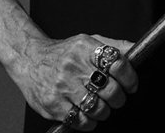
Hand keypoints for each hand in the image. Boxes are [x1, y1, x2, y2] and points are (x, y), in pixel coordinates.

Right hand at [14, 33, 137, 129]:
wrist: (29, 59)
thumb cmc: (63, 53)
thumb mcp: (87, 42)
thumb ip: (113, 47)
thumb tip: (136, 50)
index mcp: (85, 48)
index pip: (117, 63)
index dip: (130, 77)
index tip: (131, 85)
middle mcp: (73, 66)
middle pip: (110, 89)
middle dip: (119, 98)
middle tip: (116, 98)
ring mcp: (62, 86)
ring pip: (98, 108)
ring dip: (105, 111)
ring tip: (101, 106)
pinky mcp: (53, 104)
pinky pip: (81, 120)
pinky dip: (89, 122)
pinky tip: (87, 114)